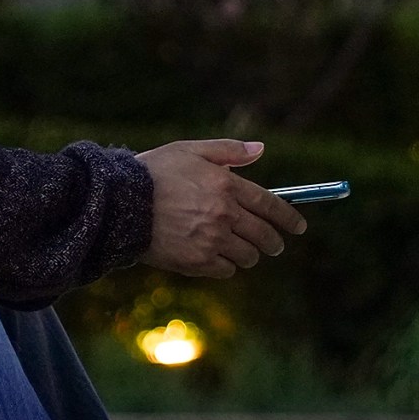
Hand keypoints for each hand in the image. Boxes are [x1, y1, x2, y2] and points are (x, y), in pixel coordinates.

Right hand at [135, 140, 309, 278]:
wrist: (119, 204)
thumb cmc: (154, 172)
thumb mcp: (190, 150)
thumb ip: (229, 151)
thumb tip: (261, 149)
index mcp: (226, 185)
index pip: (270, 205)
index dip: (289, 218)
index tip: (299, 227)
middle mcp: (223, 214)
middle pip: (264, 235)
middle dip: (275, 242)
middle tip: (276, 245)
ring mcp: (211, 240)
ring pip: (248, 256)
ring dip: (250, 255)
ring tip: (246, 252)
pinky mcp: (196, 262)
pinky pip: (225, 270)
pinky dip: (226, 266)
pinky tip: (219, 259)